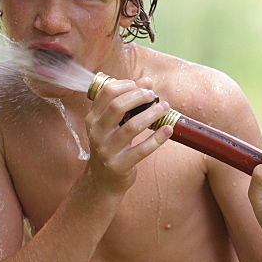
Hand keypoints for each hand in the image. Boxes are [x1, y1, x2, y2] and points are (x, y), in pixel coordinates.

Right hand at [85, 75, 172, 194]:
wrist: (102, 181)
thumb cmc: (111, 146)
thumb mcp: (113, 124)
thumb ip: (128, 102)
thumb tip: (146, 80)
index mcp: (93, 118)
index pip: (106, 92)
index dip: (126, 84)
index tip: (141, 86)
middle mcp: (97, 132)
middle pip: (117, 106)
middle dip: (139, 96)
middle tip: (153, 96)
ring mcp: (107, 150)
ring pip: (132, 127)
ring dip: (152, 114)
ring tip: (165, 108)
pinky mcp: (119, 165)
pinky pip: (141, 150)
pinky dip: (157, 138)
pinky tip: (168, 129)